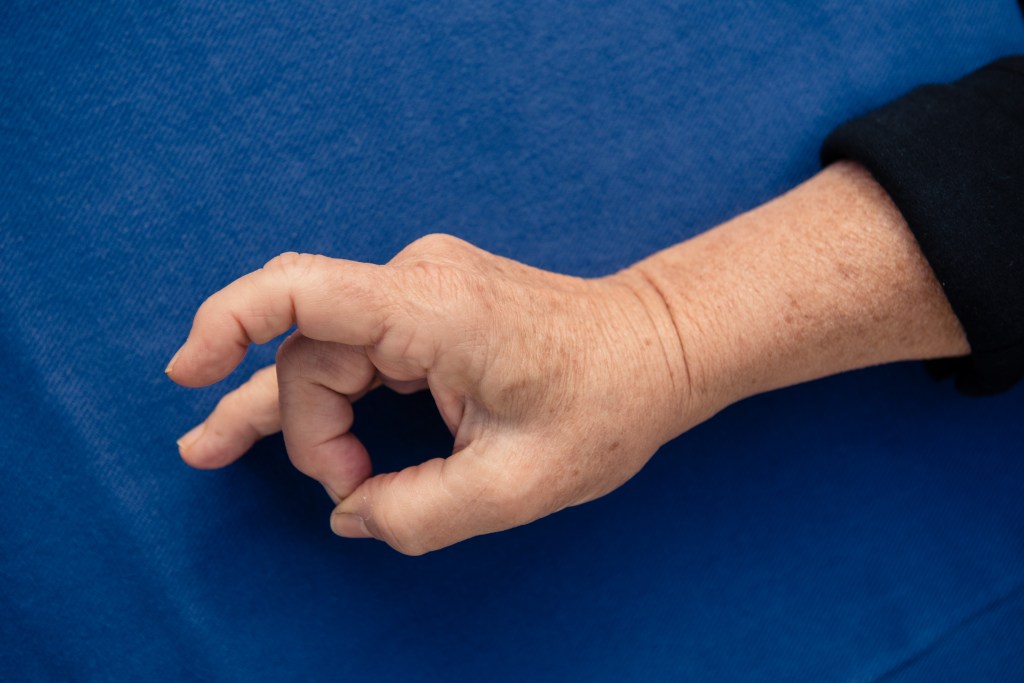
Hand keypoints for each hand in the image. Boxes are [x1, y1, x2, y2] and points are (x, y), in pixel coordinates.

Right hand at [167, 234, 694, 554]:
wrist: (660, 347)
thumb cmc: (608, 403)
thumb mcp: (518, 484)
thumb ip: (420, 513)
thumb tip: (352, 514)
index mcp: (436, 310)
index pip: (302, 292)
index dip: (228, 325)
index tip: (187, 374)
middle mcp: (419, 282)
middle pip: (312, 354)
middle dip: (311, 431)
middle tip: (350, 493)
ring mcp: (424, 289)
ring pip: (329, 355)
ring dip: (305, 416)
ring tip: (218, 451)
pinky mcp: (431, 307)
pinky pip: (358, 349)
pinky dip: (331, 395)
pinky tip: (288, 428)